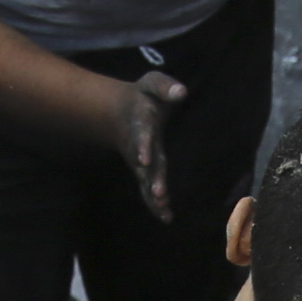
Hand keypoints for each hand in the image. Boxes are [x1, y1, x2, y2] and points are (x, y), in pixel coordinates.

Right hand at [111, 67, 185, 221]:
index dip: (142, 145)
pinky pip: (148, 188)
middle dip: (151, 178)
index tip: (143, 158)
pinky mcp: (144, 171)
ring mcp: (140, 161)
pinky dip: (155, 203)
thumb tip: (181, 92)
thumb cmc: (143, 96)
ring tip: (163, 210)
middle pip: (144, 164)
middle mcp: (139, 146)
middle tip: (158, 193)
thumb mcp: (152, 83)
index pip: (142, 134)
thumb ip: (165, 86)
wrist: (120, 112)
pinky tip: (166, 217)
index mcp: (141, 123)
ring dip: (153, 196)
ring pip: (146, 181)